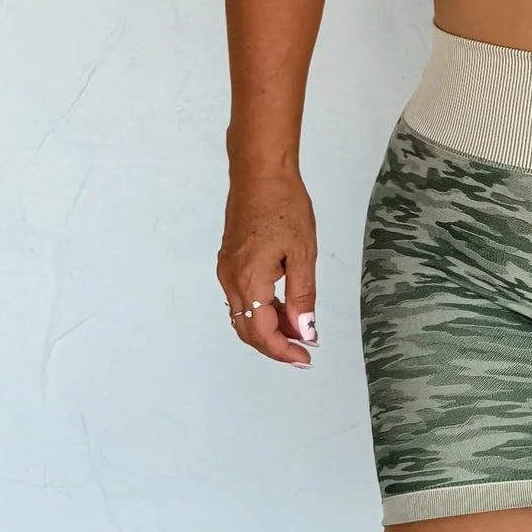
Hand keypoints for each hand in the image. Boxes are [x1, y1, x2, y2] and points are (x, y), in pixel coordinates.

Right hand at [218, 169, 318, 363]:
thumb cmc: (285, 207)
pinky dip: (262, 310)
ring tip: (300, 327)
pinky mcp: (228, 262)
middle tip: (304, 350)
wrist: (259, 173)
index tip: (306, 358)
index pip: (261, 333)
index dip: (283, 351)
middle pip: (247, 330)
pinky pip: (242, 298)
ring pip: (243, 316)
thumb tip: (305, 331)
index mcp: (249, 280)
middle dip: (275, 345)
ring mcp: (226, 271)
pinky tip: (284, 306)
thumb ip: (302, 296)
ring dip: (269, 328)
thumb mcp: (303, 253)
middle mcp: (230, 280)